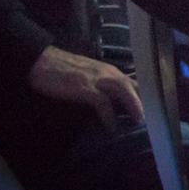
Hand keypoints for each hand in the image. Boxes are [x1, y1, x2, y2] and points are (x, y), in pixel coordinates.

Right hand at [27, 46, 143, 131]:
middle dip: (143, 102)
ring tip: (137, 123)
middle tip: (148, 119)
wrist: (40, 61)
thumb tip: (111, 101)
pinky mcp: (84, 88)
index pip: (133, 82)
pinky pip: (103, 103)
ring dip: (134, 107)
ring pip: (125, 91)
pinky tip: (111, 128)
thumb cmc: (62, 69)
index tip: (148, 109)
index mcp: (108, 70)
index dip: (142, 96)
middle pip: (133, 86)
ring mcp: (97, 79)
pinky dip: (109, 116)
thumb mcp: (88, 73)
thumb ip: (101, 82)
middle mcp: (107, 72)